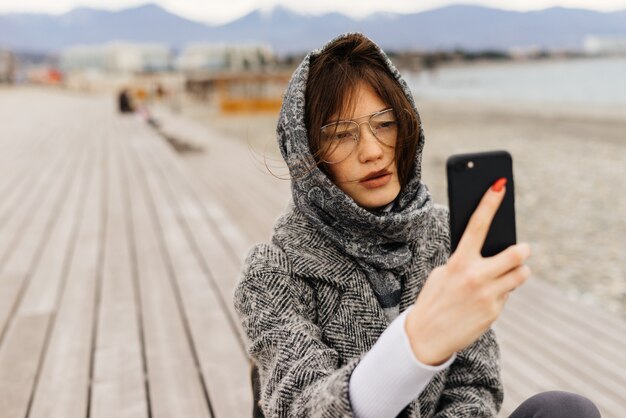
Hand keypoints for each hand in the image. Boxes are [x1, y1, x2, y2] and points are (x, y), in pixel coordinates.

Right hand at [405, 178, 530, 365]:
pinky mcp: (494, 313)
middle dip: (521, 250)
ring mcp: (488, 296)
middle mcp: (476, 277)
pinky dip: (502, 292)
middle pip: (515, 254)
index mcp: (459, 262)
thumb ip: (465, 261)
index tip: (499, 183)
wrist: (426, 336)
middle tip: (521, 249)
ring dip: (517, 272)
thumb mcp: (443, 273)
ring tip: (507, 274)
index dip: (490, 202)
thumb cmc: (434, 299)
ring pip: (520, 275)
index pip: (478, 225)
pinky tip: (485, 299)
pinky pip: (507, 294)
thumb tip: (490, 252)